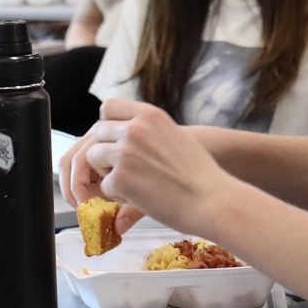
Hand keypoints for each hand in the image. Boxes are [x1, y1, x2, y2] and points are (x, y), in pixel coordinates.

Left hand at [59, 100, 233, 235]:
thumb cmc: (200, 175)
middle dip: (102, 153)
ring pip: (93, 158)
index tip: (112, 141)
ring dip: (105, 173)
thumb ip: (147, 135)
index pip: (109, 106)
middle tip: (115, 172)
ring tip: (130, 187)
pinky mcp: (121, 178)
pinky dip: (116, 196)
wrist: (213, 200)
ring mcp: (126, 151)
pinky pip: (104, 186)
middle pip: (97, 133)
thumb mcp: (174, 138)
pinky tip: (139, 199)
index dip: (106, 125)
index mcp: (150, 115)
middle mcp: (135, 128)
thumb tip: (122, 146)